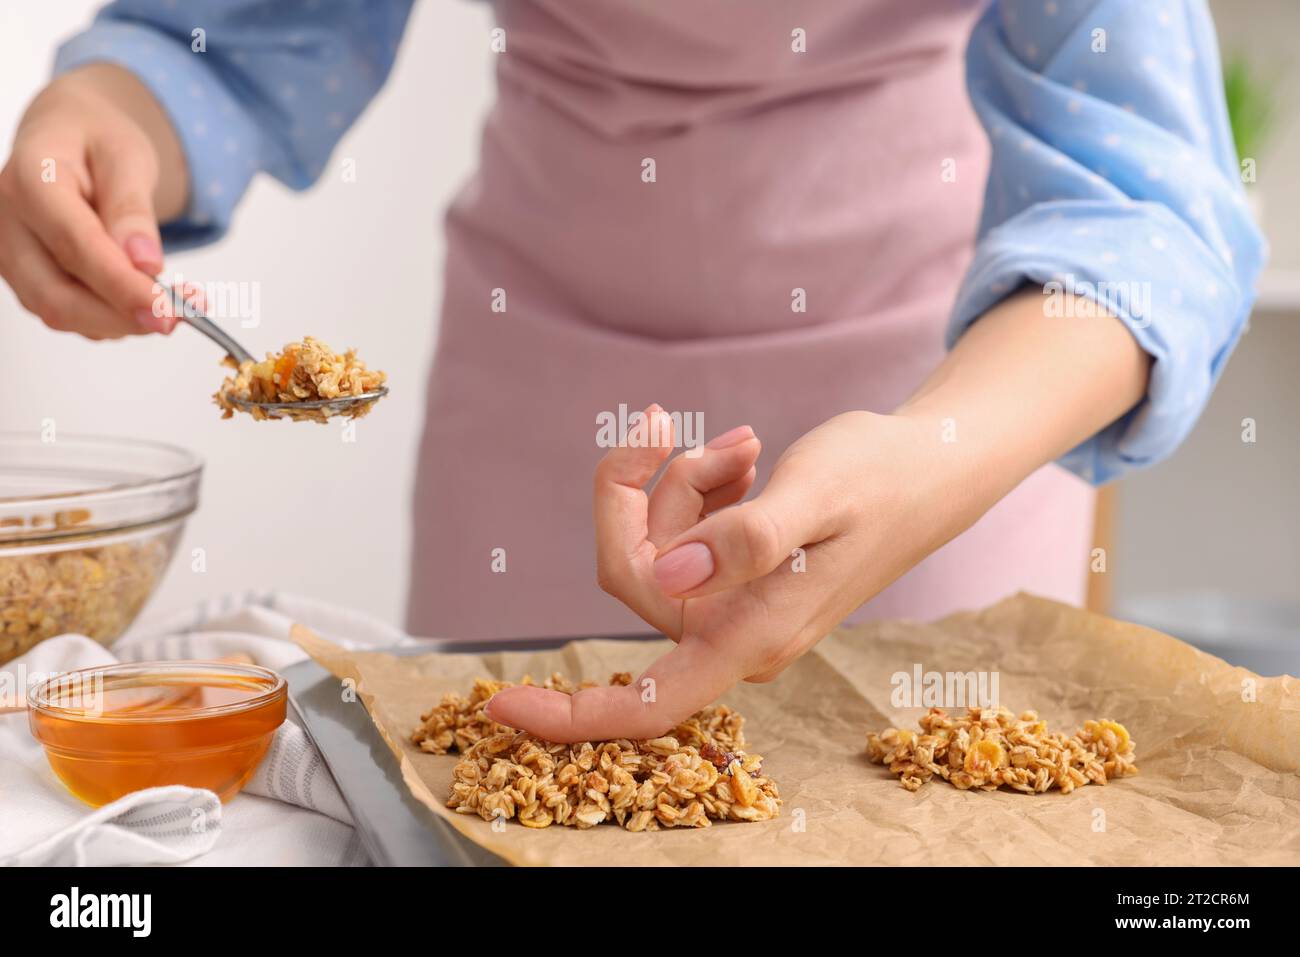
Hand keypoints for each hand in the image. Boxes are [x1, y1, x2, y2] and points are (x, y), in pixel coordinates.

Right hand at [0, 64, 188, 337]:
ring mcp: (10, 254)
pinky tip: (144, 298)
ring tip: (173, 303)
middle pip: (56, 295)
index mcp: (29, 178)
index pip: (74, 245)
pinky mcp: (24, 277)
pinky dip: (111, 318)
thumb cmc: (95, 140)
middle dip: (123, 316)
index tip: (168, 310)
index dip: (122, 286)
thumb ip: (132, 208)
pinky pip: (67, 313)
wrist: (67, 137)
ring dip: (121, 321)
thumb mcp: (127, 156)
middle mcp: (6, 221)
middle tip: (178, 315)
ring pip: (60, 312)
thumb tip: (145, 264)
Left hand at [487, 405, 973, 741]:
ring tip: (743, 445)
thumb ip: (744, 539)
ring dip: (682, 483)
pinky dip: (698, 488)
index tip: (500, 707)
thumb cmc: (879, 479)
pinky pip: (682, 534)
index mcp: (751, 634)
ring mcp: (736, 606)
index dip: (572, 715)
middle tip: (686, 430)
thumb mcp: (814, 494)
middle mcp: (736, 632)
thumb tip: (670, 577)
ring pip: (659, 545)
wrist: (925, 467)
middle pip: (638, 573)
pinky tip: (743, 460)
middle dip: (645, 494)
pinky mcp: (738, 576)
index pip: (648, 702)